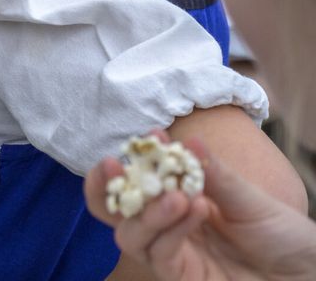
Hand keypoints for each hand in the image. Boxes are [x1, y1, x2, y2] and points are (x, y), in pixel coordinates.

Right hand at [85, 137, 315, 279]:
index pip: (140, 180)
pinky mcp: (181, 277)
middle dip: (106, 186)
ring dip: (146, 211)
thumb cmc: (284, 237)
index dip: (134, 159)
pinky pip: (159, 255)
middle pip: (113, 210)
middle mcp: (167, 227)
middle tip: (116, 164)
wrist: (307, 274)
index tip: (149, 136)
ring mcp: (173, 254)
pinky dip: (170, 231)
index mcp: (180, 200)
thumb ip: (216, 176)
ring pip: (129, 235)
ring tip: (178, 195)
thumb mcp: (252, 199)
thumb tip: (188, 140)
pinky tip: (194, 209)